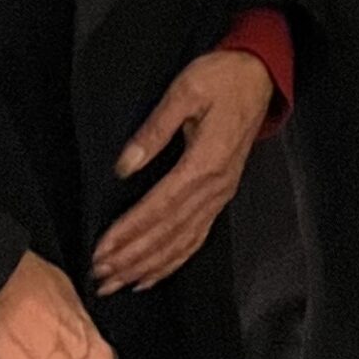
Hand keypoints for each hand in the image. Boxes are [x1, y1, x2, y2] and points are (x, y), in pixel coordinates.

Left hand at [91, 48, 273, 296]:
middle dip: (132, 257)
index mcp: (205, 162)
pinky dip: (173, 261)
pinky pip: (197, 237)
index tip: (101, 249)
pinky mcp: (222, 195)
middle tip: (100, 276)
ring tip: (117, 283)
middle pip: (169, 232)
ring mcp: (221, 195)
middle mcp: (215, 187)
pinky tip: (151, 275)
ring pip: (182, 241)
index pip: (160, 206)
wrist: (258, 76)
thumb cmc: (221, 78)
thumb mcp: (186, 90)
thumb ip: (154, 129)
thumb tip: (125, 166)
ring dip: (148, 266)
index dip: (129, 230)